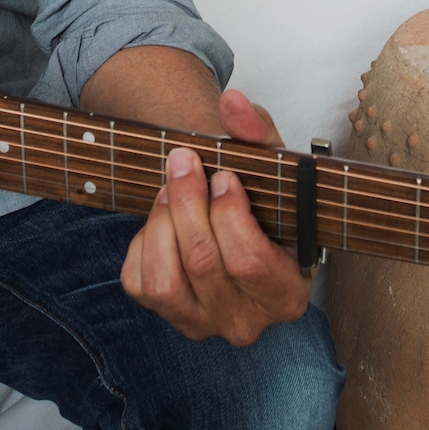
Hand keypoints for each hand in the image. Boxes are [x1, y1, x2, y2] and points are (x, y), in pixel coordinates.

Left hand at [120, 90, 311, 345]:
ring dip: (162, 224)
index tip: (223, 175)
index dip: (228, 214)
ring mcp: (205, 325)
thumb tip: (233, 104)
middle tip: (183, 162)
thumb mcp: (271, 162)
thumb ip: (258, 131)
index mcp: (287, 293)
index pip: (249, 262)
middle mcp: (247, 321)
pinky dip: (144, 244)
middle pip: (204, 263)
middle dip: (187, 203)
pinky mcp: (168, 317)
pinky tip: (163, 219)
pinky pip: (141, 284)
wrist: (235, 218)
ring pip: (166, 282)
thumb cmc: (263, 196)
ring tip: (169, 189)